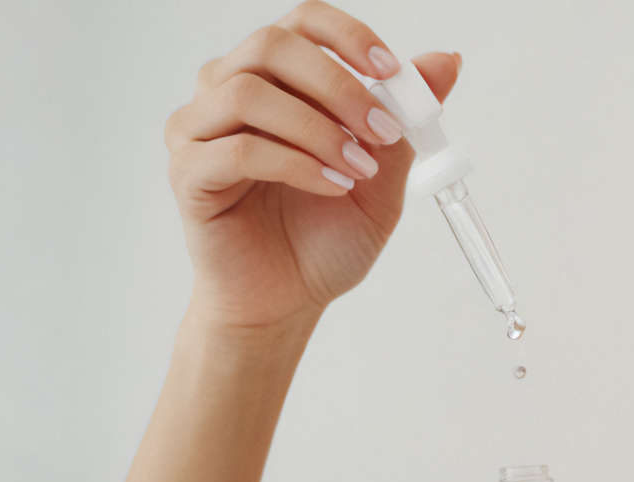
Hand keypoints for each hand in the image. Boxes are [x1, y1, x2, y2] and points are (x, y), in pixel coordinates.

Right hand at [163, 1, 460, 331]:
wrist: (288, 301)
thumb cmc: (323, 237)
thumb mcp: (384, 174)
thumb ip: (405, 117)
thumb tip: (444, 61)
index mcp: (275, 77)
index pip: (302, 23)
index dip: (347, 35)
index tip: (390, 71)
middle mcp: (227, 90)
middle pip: (272, 46)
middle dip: (337, 85)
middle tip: (382, 130)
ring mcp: (199, 130)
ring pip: (249, 92)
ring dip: (317, 128)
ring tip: (357, 168)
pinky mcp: (189, 173)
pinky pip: (236, 149)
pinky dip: (294, 164)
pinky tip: (330, 187)